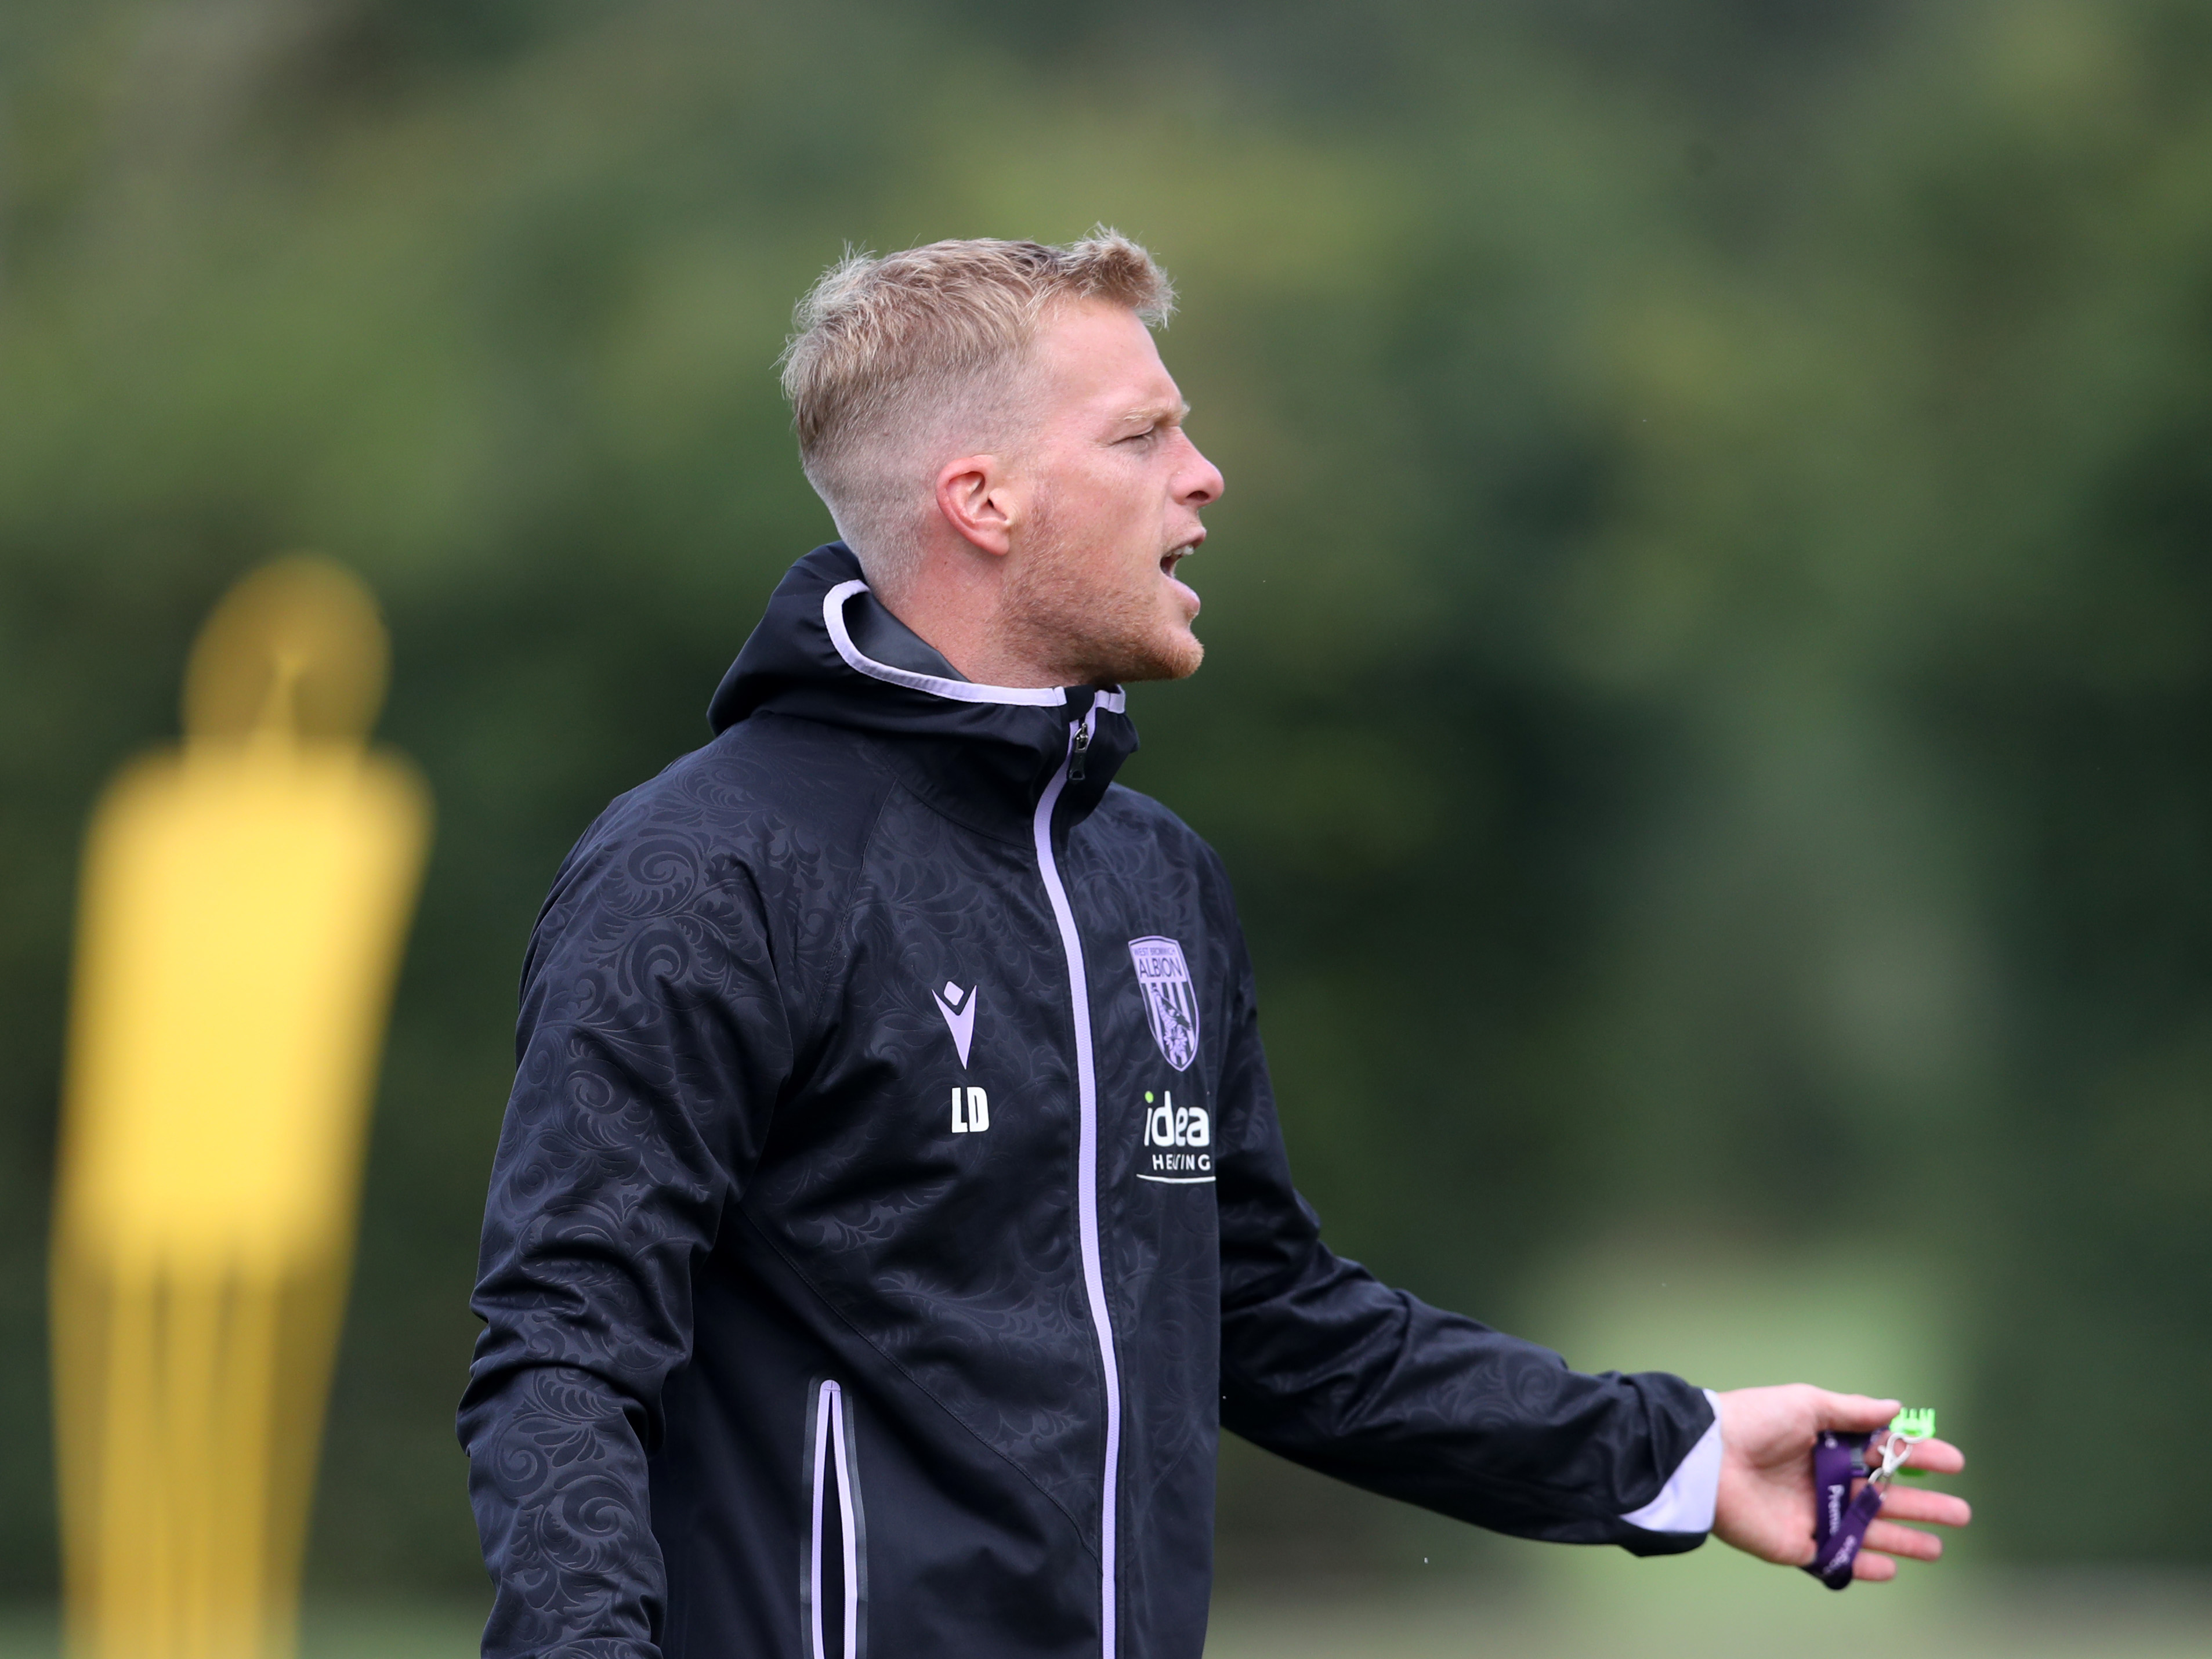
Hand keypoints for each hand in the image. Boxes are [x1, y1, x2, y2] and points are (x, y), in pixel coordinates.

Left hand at [1711, 1385, 1970, 1581]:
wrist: (1708, 1459)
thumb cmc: (1753, 1422)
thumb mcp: (1805, 1404)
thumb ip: (1851, 1411)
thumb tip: (1896, 1407)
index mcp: (1825, 1446)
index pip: (1882, 1455)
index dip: (1917, 1459)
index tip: (1954, 1462)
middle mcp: (1823, 1481)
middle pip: (1883, 1497)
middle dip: (1923, 1505)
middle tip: (1961, 1512)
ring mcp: (1812, 1515)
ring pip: (1868, 1531)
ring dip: (1903, 1540)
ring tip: (1939, 1547)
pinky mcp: (1796, 1545)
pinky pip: (1836, 1559)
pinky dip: (1862, 1566)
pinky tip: (1890, 1568)